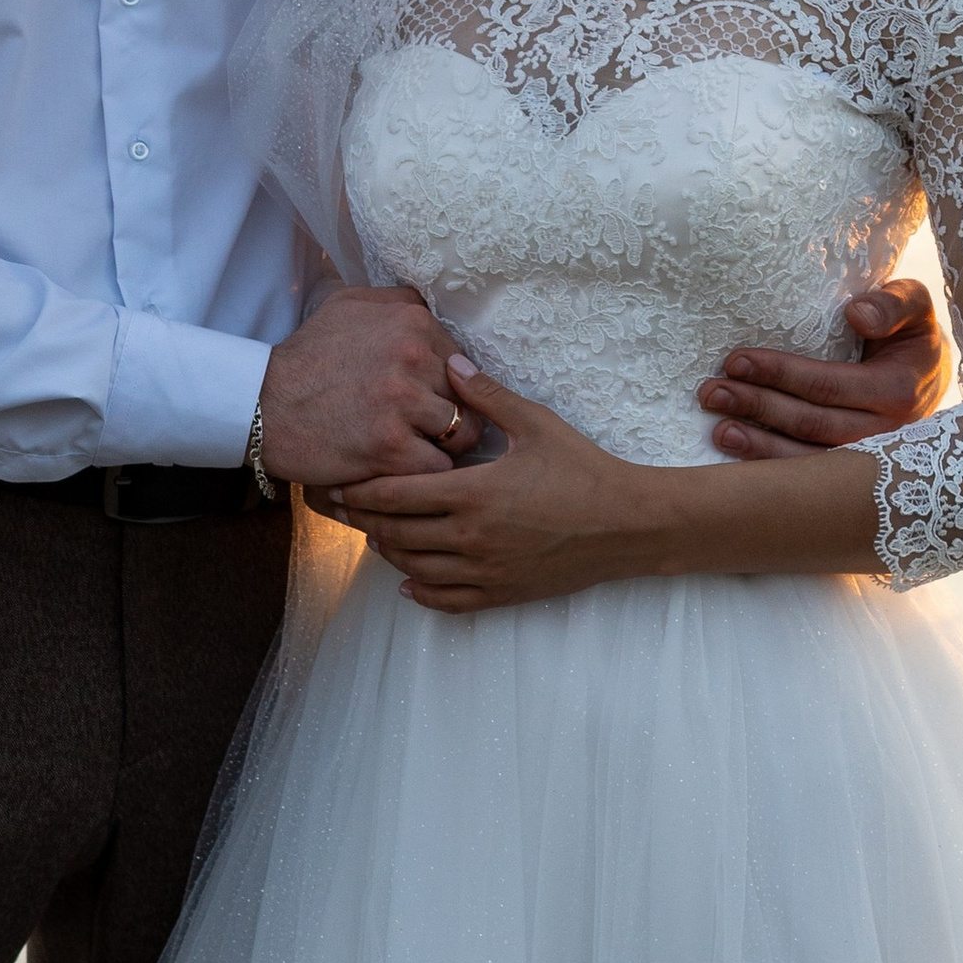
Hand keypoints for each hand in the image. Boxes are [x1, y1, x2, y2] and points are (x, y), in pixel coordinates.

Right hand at [259, 285, 470, 487]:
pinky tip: (405, 470)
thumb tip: (434, 308)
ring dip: (446, 447)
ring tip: (422, 452)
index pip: (463, 361)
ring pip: (462, 434)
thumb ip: (398, 302)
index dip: (449, 385)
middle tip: (429, 430)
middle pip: (467, 397)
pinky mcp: (391, 448)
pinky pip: (438, 468)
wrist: (263, 404)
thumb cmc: (307, 356)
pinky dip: (427, 475)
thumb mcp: (348, 305)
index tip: (430, 399)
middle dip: (452, 415)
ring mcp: (403, 403)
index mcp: (411, 322)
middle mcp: (413, 357)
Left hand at [332, 358, 648, 611]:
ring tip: (372, 535)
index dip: (361, 491)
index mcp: (474, 494)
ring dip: (388, 553)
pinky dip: (422, 594)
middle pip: (398, 534)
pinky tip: (409, 584)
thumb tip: (450, 361)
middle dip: (364, 521)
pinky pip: (450, 601)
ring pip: (417, 569)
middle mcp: (472, 538)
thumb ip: (487, 395)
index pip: (399, 495)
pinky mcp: (503, 593)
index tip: (336, 482)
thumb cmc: (582, 468)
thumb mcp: (535, 423)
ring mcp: (486, 570)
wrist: (626, 524)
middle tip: (340, 509)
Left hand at [696, 278, 950, 460]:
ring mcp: (871, 462)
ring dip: (760, 448)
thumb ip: (893, 303)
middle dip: (758, 408)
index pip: (829, 385)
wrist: (931, 380)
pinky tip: (739, 460)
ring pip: (809, 461)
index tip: (736, 361)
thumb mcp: (916, 307)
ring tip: (718, 430)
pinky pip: (812, 479)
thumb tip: (856, 313)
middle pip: (812, 424)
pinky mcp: (855, 477)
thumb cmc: (913, 336)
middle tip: (711, 393)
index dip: (781, 374)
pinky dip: (774, 470)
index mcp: (899, 392)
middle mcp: (887, 435)